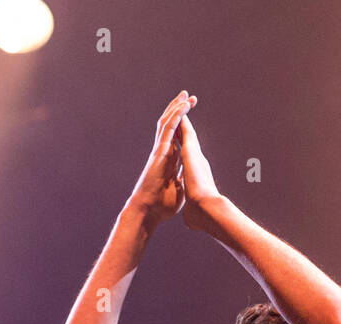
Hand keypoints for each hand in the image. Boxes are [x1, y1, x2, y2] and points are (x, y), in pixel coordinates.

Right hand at [127, 91, 195, 228]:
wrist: (149, 210)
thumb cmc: (163, 204)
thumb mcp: (178, 188)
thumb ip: (181, 178)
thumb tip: (188, 175)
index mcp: (169, 159)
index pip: (177, 137)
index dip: (184, 124)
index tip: (191, 115)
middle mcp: (164, 151)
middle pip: (172, 125)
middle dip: (180, 110)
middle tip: (189, 97)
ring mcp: (161, 150)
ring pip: (169, 123)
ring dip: (178, 108)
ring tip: (186, 95)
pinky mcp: (160, 152)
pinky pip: (168, 130)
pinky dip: (176, 117)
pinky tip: (183, 107)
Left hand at [177, 109, 221, 230]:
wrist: (206, 211)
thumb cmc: (200, 215)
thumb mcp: (193, 211)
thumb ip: (193, 211)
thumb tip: (193, 222)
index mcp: (195, 173)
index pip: (186, 155)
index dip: (183, 145)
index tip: (180, 139)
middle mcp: (196, 161)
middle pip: (188, 139)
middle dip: (184, 126)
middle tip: (183, 112)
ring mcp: (194, 154)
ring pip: (187, 130)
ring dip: (183, 116)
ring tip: (182, 102)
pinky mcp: (191, 151)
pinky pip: (184, 130)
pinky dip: (182, 119)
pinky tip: (179, 107)